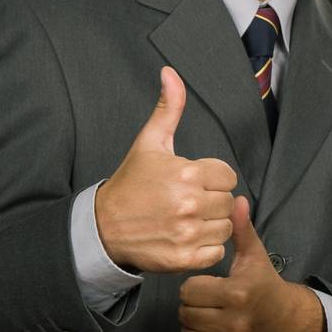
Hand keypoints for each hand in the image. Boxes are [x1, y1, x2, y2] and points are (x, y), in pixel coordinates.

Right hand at [95, 67, 239, 272]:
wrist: (103, 226)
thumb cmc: (131, 183)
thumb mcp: (149, 143)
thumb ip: (168, 108)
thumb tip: (170, 73)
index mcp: (187, 173)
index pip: (228, 176)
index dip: (213, 179)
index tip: (193, 182)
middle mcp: (189, 203)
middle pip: (228, 203)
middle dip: (212, 201)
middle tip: (188, 202)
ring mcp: (187, 233)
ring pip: (225, 228)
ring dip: (211, 225)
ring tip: (187, 219)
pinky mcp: (184, 258)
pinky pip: (217, 253)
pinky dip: (207, 249)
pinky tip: (187, 238)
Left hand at [178, 196, 325, 331]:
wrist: (289, 320)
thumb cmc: (265, 284)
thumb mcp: (255, 255)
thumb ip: (241, 229)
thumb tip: (236, 199)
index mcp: (238, 292)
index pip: (189, 291)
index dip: (194, 286)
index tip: (207, 285)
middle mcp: (237, 321)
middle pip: (186, 314)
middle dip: (191, 306)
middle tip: (206, 301)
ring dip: (193, 327)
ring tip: (208, 316)